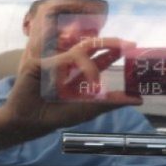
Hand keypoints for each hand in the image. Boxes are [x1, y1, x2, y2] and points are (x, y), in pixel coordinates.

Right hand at [0, 37, 141, 152]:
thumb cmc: (54, 117)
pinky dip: (65, 72)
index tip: (131, 47)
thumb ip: (110, 102)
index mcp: (78, 76)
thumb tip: (137, 99)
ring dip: (92, 63)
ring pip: (77, 52)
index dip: (113, 52)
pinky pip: (60, 61)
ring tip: (98, 74)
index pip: (98, 60)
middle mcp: (67, 67)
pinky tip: (66, 83)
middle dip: (109, 44)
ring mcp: (53, 62)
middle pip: (90, 49)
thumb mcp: (87, 110)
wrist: (27, 122)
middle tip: (126, 44)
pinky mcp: (38, 62)